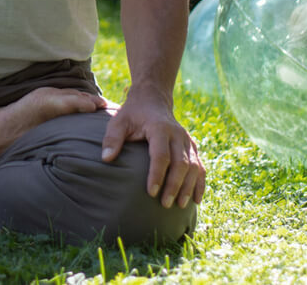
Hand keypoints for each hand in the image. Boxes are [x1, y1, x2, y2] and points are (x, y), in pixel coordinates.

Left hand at [99, 90, 204, 208]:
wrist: (152, 100)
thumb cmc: (133, 114)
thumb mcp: (119, 121)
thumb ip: (112, 138)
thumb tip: (106, 159)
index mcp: (160, 128)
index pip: (161, 155)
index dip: (157, 175)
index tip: (151, 193)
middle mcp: (178, 134)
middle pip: (181, 163)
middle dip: (174, 185)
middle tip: (165, 204)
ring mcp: (187, 141)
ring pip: (194, 167)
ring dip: (189, 187)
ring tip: (180, 205)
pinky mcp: (192, 147)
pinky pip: (200, 167)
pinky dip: (200, 183)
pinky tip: (196, 199)